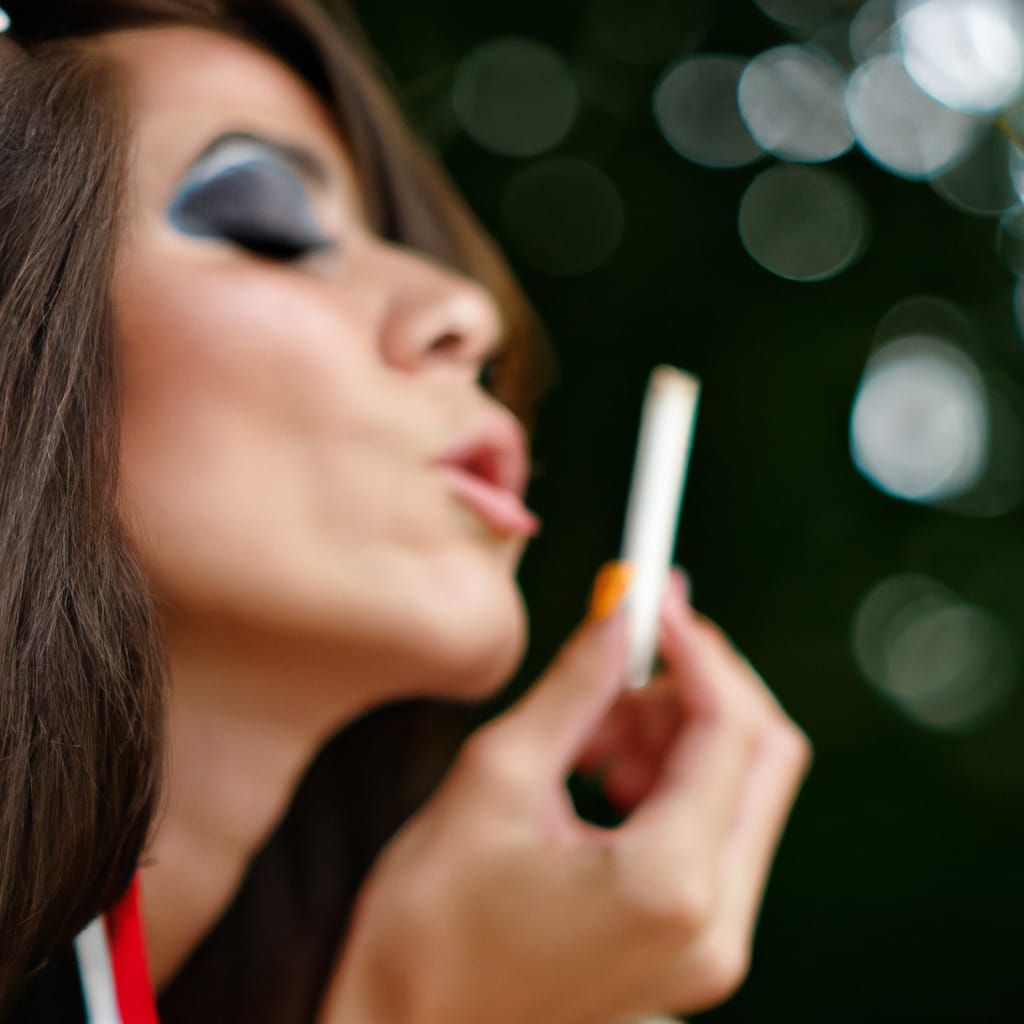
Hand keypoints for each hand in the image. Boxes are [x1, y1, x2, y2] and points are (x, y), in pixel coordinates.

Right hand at [319, 569, 810, 1023]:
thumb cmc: (428, 919)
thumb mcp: (496, 775)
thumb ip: (577, 684)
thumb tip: (622, 613)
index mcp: (668, 884)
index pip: (728, 727)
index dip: (695, 647)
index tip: (654, 598)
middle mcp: (715, 925)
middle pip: (763, 758)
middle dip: (698, 686)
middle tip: (626, 653)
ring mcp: (711, 946)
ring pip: (741, 792)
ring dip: (676, 734)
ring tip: (589, 729)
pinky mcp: (693, 948)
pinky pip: (714, 833)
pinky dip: (670, 781)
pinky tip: (600, 773)